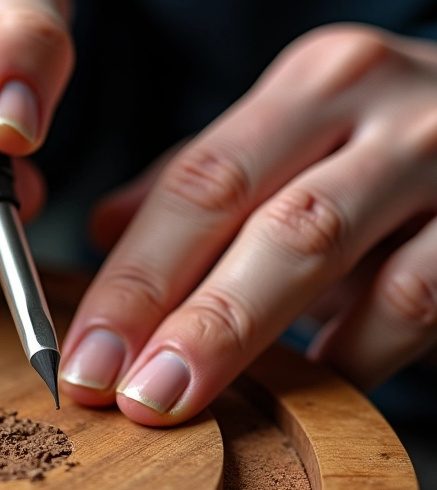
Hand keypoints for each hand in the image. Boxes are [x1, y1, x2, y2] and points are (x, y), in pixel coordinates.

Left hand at [61, 25, 436, 424]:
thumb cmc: (383, 150)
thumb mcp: (294, 144)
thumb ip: (203, 181)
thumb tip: (102, 228)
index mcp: (309, 89)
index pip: (194, 185)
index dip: (132, 279)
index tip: (85, 357)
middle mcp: (377, 111)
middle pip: (252, 216)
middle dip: (177, 316)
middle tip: (124, 393)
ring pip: (327, 255)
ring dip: (245, 340)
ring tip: (183, 400)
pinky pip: (416, 302)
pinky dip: (354, 355)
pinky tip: (307, 389)